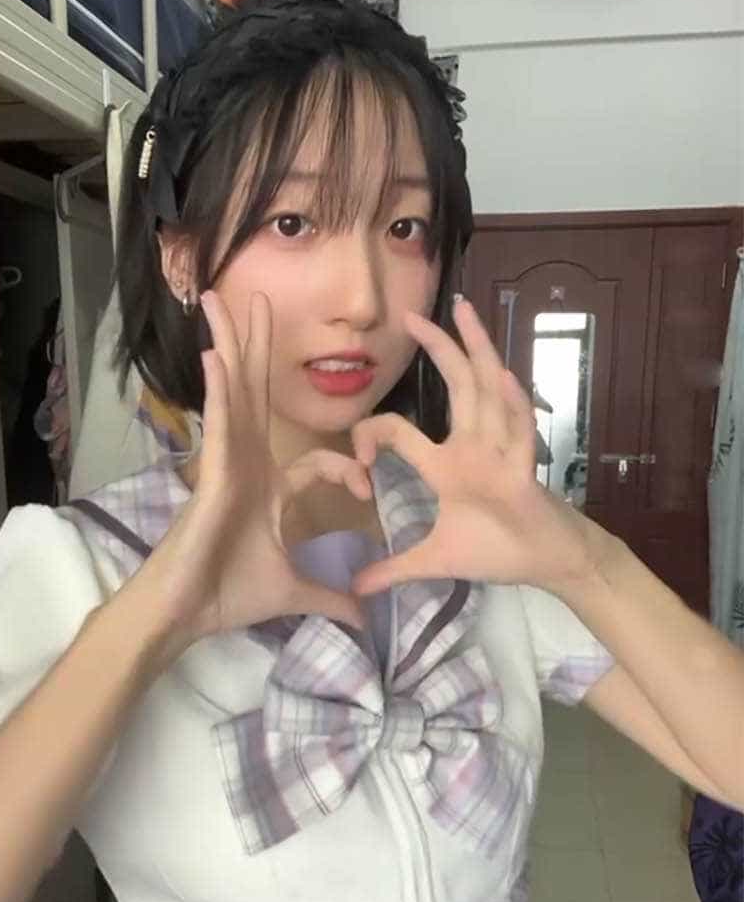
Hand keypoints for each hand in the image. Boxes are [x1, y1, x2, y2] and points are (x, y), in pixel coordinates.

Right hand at [125, 289, 371, 660]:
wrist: (187, 612)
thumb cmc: (228, 594)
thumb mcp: (294, 592)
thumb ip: (329, 597)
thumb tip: (362, 616)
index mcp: (269, 489)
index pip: (317, 461)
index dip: (348, 468)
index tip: (368, 492)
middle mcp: (247, 466)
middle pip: (257, 394)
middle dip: (259, 347)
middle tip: (261, 296)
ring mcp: (227, 465)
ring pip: (234, 393)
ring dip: (233, 345)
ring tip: (225, 299)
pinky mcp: (212, 474)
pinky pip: (218, 424)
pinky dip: (219, 390)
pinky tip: (217, 354)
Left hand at [349, 298, 598, 597]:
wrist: (547, 565)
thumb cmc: (497, 552)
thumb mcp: (435, 561)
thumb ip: (394, 570)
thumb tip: (355, 590)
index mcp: (446, 464)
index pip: (401, 432)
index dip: (375, 435)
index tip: (359, 462)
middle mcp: (472, 447)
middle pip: (454, 386)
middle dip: (437, 348)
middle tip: (411, 314)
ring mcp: (501, 452)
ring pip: (487, 391)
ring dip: (477, 351)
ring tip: (465, 311)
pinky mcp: (523, 471)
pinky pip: (519, 432)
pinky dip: (513, 404)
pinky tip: (504, 375)